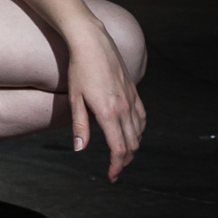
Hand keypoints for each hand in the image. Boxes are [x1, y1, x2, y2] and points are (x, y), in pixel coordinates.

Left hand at [66, 19, 146, 182]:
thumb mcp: (75, 98)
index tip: (111, 176)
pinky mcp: (133, 90)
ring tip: (122, 155)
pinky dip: (139, 130)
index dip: (116, 166)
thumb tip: (80, 149)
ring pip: (139, 132)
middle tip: (115, 170)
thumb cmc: (79, 68)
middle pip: (131, 144)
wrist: (92, 41)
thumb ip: (80, 126)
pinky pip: (142, 116)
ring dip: (132, 147)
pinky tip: (132, 133)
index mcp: (109, 113)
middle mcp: (124, 108)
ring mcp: (131, 98)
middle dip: (124, 160)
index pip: (118, 148)